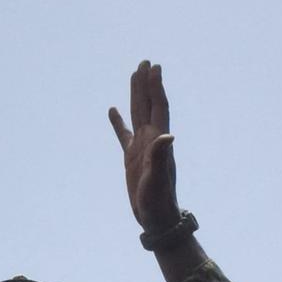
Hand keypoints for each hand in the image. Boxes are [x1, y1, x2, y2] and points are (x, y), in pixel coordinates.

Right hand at [108, 60, 181, 233]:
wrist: (157, 219)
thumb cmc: (158, 202)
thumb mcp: (158, 179)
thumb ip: (161, 156)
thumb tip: (167, 135)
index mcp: (157, 141)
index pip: (158, 107)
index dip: (156, 87)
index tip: (154, 67)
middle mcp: (150, 140)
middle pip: (148, 105)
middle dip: (147, 84)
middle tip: (146, 62)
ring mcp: (140, 148)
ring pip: (136, 114)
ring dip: (136, 95)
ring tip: (134, 75)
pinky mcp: (131, 158)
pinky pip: (123, 134)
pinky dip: (118, 121)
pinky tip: (113, 111)